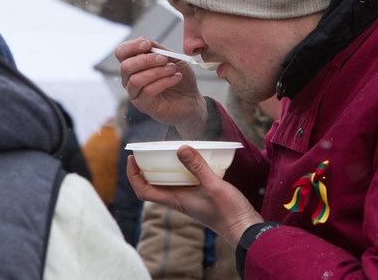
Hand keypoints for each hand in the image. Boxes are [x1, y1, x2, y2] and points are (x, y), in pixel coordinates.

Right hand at [116, 37, 206, 137]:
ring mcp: (135, 94)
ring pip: (135, 80)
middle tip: (164, 59)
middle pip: (125, 67)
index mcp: (133, 65)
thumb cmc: (178, 76)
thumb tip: (143, 40)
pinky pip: (147, 91)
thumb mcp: (171, 58)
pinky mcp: (144, 106)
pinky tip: (176, 77)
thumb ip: (157, 49)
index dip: (131, 46)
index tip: (148, 45)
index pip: (121, 53)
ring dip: (156, 71)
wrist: (191, 98)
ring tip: (172, 68)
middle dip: (146, 60)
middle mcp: (129, 79)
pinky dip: (163, 82)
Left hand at [127, 145, 263, 246]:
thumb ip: (197, 167)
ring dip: (163, 169)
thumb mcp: (213, 185)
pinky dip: (181, 170)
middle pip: (153, 185)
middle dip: (145, 168)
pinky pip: (183, 182)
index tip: (132, 158)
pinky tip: (191, 159)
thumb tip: (180, 148)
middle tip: (146, 150)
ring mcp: (189, 199)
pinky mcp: (200, 196)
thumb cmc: (228, 212)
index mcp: (176, 200)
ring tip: (165, 151)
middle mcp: (179, 200)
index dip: (134, 175)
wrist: (244, 228)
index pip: (144, 191)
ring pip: (168, 183)